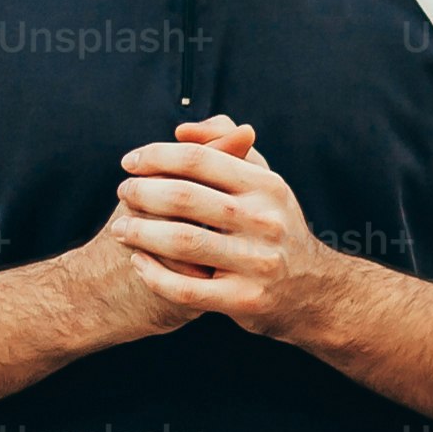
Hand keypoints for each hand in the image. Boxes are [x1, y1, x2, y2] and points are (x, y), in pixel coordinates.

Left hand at [111, 118, 346, 335]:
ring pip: (182, 241)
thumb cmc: (275, 228)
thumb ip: (225, 146)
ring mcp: (257, 262)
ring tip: (120, 228)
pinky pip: (185, 288)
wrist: (312, 290)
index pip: (198, 159)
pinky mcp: (245, 300)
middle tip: (123, 193)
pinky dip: (154, 274)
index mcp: (266, 186)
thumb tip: (181, 130)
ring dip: (140, 232)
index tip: (130, 162)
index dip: (156, 156)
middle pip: (185, 197)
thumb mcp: (264, 182)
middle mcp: (265, 221)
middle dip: (142, 192)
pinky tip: (138, 263)